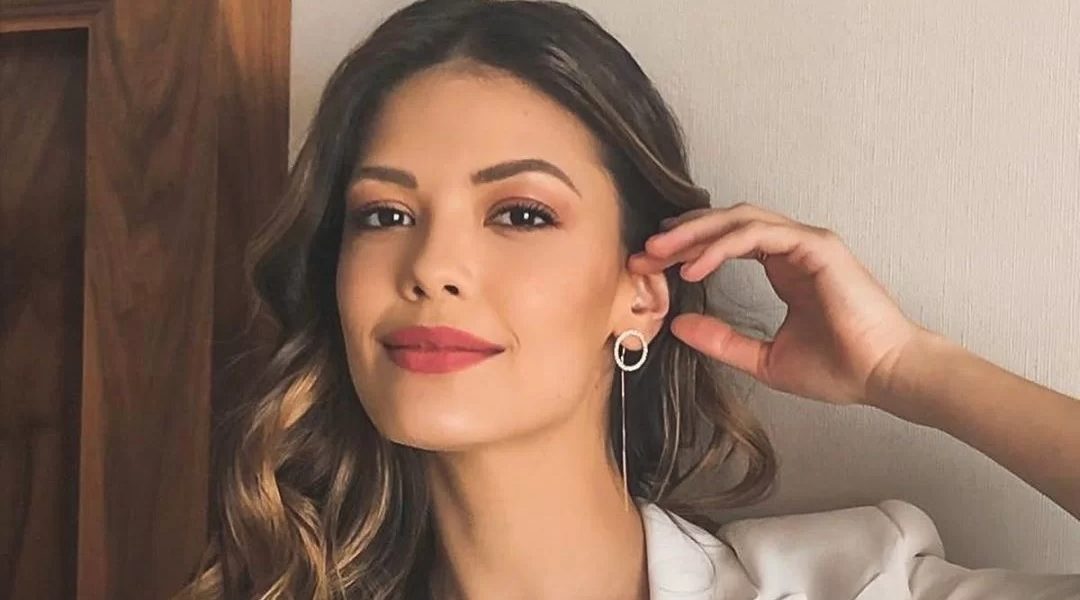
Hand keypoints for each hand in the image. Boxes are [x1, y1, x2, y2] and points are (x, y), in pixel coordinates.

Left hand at [628, 202, 924, 405]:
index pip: (726, 242)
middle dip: (681, 235)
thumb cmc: (839, 369)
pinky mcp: (818, 247)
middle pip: (726, 223)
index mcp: (784, 267)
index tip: (650, 267)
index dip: (687, 250)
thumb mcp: (763, 358)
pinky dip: (722, 246)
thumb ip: (722, 340)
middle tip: (643, 253)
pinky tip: (694, 267)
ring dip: (694, 233)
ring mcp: (807, 243)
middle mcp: (793, 247)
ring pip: (739, 220)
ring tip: (659, 253)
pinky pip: (759, 235)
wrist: (884, 376)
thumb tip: (677, 327)